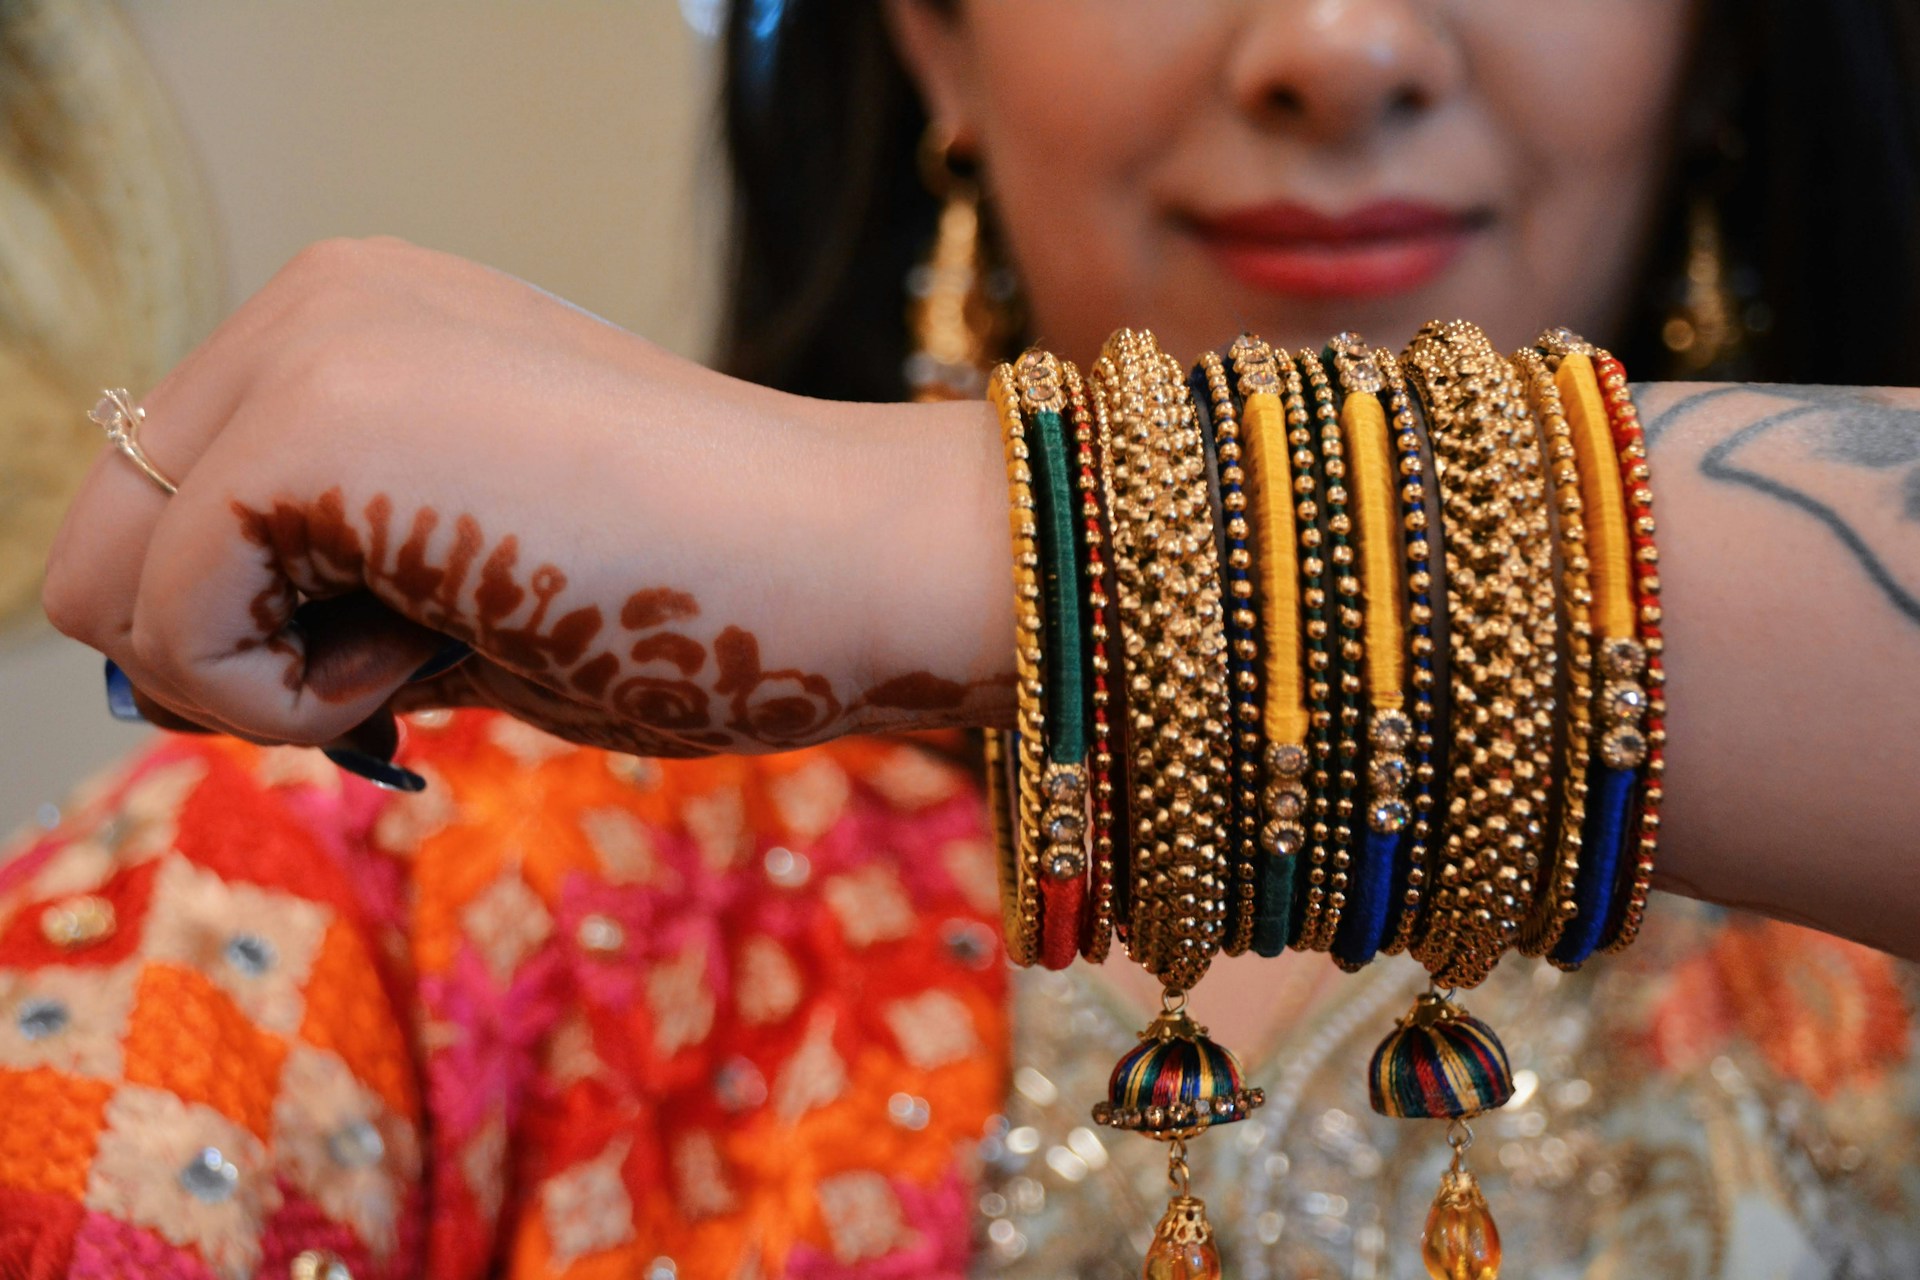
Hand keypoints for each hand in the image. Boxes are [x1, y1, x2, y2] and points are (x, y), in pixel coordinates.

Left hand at [44, 236, 1008, 759]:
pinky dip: (281, 699)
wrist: (859, 560)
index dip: (251, 630)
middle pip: (99, 539)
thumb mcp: (477, 577)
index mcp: (361, 321)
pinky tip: (448, 649)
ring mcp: (303, 343)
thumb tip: (179, 668)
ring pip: (102, 585)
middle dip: (224, 653)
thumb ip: (335, 588)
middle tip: (405, 669)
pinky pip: (164, 628)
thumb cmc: (709, 596)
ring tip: (442, 646)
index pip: (174, 511)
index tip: (407, 653)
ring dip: (254, 674)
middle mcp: (311, 299)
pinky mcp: (306, 422)